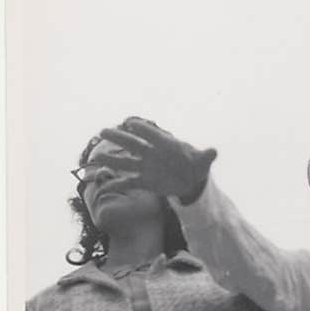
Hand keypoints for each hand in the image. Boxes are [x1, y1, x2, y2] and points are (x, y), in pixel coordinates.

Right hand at [96, 116, 216, 203]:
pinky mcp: (145, 181)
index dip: (143, 129)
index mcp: (165, 145)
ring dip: (111, 159)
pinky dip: (117, 184)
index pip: (153, 135)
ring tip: (95, 157)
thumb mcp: (202, 162)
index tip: (131, 123)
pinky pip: (129, 182)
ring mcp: (146, 167)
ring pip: (126, 162)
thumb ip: (206, 157)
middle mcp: (152, 154)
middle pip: (133, 144)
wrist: (191, 180)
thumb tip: (214, 151)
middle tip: (103, 131)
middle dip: (119, 138)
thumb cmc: (196, 165)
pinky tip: (104, 187)